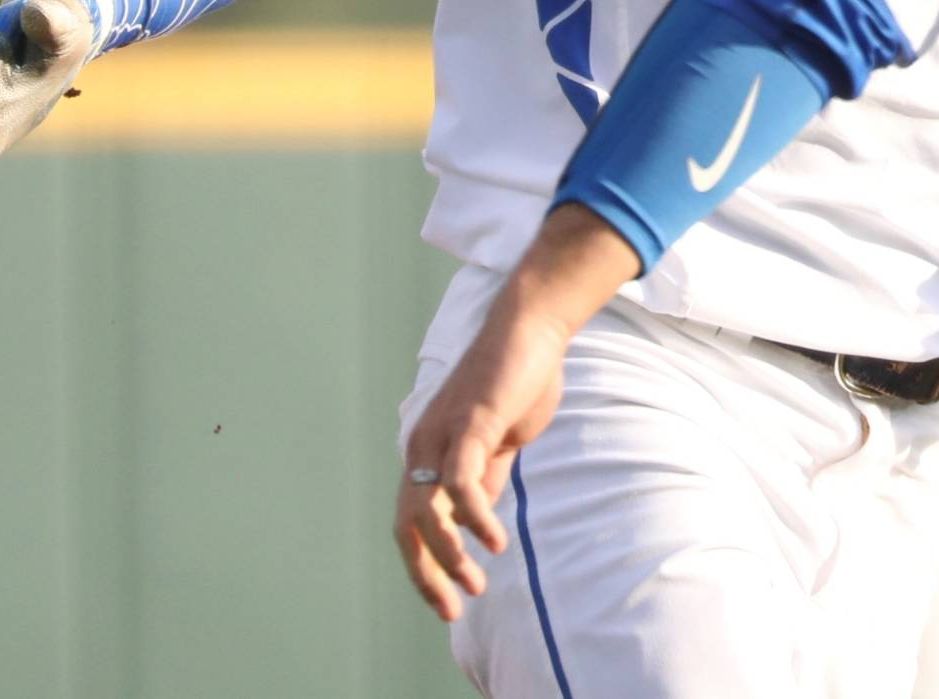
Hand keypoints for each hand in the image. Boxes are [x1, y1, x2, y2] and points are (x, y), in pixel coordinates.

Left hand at [393, 205, 640, 621]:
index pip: (411, 523)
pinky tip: (494, 541)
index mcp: (429, 452)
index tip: (448, 600)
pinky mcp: (468, 422)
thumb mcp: (500, 440)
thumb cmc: (517, 378)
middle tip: (453, 610)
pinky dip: (473, 517)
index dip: (424, 566)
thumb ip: (486, 475)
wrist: (531, 327)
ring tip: (476, 583)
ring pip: (428, 512)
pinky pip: (461, 481)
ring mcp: (442, 435)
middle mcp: (424, 446)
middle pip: (407, 526)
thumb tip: (477, 517)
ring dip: (449, 555)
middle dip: (426, 574)